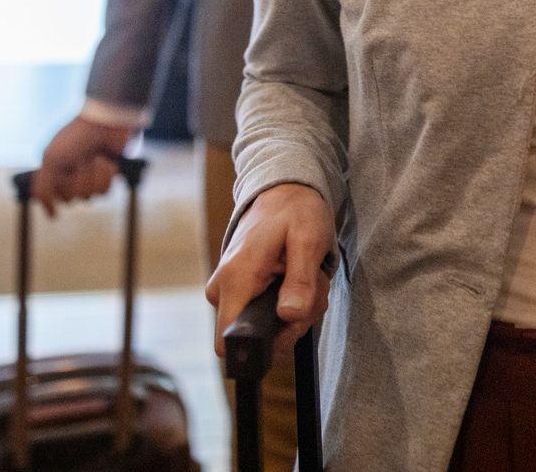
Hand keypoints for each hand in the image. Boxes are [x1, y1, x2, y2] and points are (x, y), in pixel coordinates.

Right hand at [31, 115, 135, 216]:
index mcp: (54, 170)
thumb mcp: (51, 160)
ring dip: (94, 175)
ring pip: (90, 195)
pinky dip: (106, 176)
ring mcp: (90, 176)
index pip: (50, 195)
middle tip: (81, 160)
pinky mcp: (108, 175)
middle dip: (78, 179)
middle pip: (72, 198)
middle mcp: (70, 175)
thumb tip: (50, 215)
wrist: (107, 123)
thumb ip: (43, 188)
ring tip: (97, 157)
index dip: (59, 186)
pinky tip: (108, 161)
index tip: (65, 171)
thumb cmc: (76, 138)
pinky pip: (105, 191)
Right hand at [207, 182, 335, 359]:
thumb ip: (300, 280)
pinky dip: (291, 306)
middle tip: (312, 286)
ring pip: (267, 331)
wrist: (282, 192)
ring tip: (307, 277)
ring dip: (299, 311)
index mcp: (236, 278)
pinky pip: (266, 318)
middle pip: (259, 339)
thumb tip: (289, 316)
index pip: (229, 341)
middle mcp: (223, 290)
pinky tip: (299, 281)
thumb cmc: (295, 210)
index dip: (269, 342)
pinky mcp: (238, 294)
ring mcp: (228, 293)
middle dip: (295, 320)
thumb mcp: (307, 239)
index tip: (296, 318)